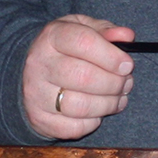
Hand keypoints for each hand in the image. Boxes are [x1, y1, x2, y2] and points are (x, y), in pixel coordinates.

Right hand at [22, 15, 134, 139]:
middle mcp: (39, 63)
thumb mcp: (83, 29)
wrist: (30, 73)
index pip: (84, 42)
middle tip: (126, 83)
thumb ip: (106, 31)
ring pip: (80, 106)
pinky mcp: (39, 118)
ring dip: (108, 104)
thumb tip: (127, 36)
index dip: (111, 56)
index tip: (127, 65)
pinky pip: (74, 127)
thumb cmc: (65, 49)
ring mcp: (36, 93)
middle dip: (114, 83)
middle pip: (84, 77)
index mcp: (52, 36)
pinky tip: (98, 111)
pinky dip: (93, 122)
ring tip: (118, 98)